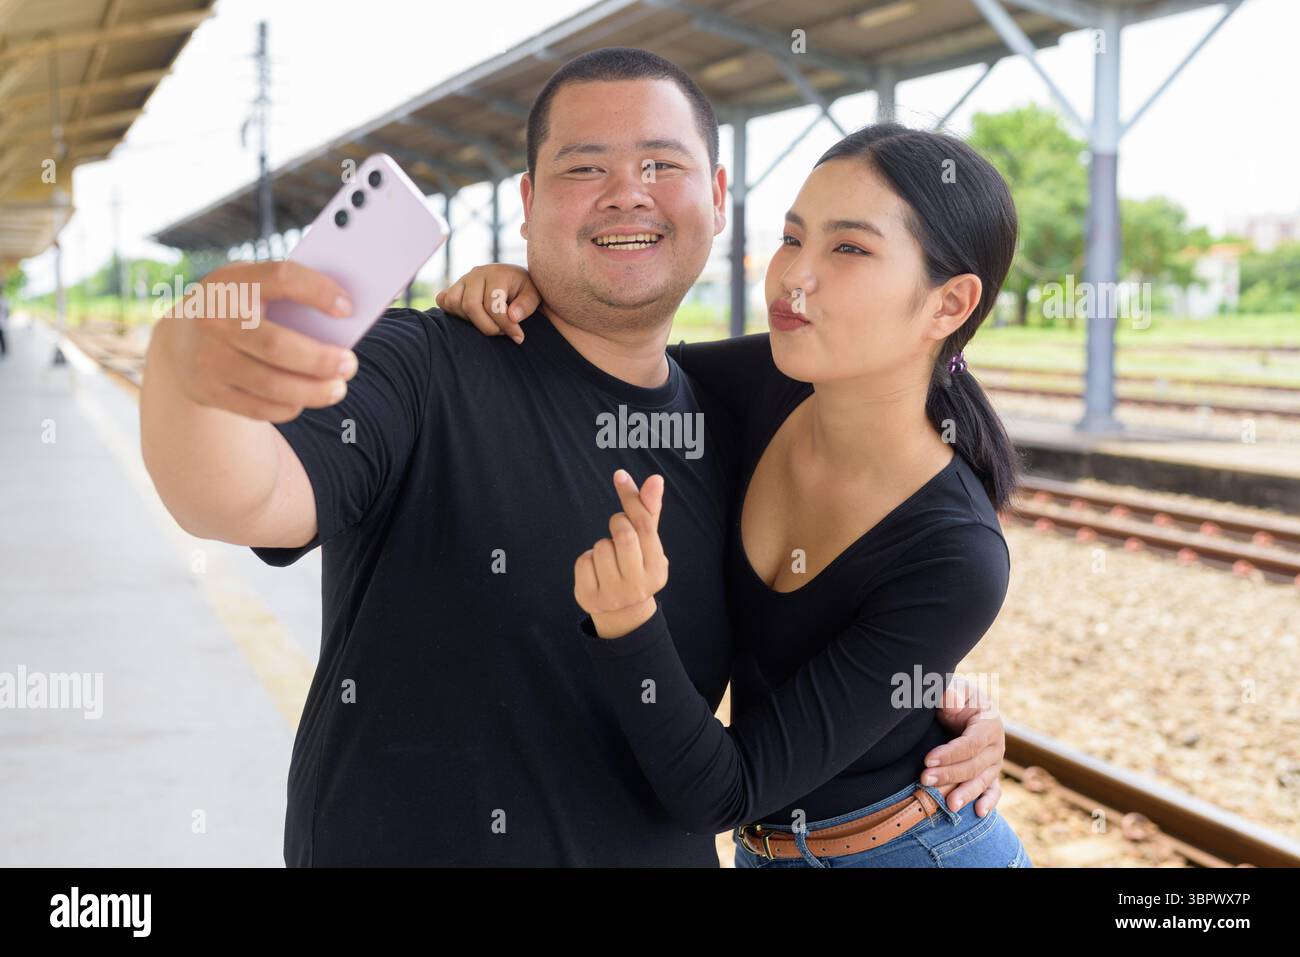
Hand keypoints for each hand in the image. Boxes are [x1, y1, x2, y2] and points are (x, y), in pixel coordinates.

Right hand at [151, 260, 358, 422]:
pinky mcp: (209, 392)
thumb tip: (344, 319)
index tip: (348, 308)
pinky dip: (290, 407)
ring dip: (313, 391)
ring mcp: (208, 359)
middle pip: (277, 345)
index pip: (280, 278)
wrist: (178, 340)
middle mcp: (215, 320)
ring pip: (271, 384)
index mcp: (232, 282)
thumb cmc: (237, 309)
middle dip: (320, 360)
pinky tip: (305, 399)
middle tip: (350, 365)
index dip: (317, 291)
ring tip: (338, 388)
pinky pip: (260, 408)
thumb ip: (288, 295)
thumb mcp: (251, 287)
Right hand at [435, 263, 540, 343]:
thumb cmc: (525, 290)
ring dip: (470, 320)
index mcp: (497, 273)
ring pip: (454, 303)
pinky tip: (472, 318)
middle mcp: (477, 273)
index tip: (518, 336)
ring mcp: (463, 280)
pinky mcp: (454, 288)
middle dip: (487, 326)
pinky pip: (443, 301)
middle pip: (470, 305)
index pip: (493, 304)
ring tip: (489, 323)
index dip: (505, 325)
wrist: (515, 281)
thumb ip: (527, 305)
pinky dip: (453, 313)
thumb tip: (513, 316)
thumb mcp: (534, 295)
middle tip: (502, 332)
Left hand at [574, 470, 669, 637]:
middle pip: (623, 535)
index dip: (631, 498)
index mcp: (657, 568)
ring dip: (602, 544)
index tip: (619, 475)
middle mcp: (639, 585)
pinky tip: (596, 570)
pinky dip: (587, 558)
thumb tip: (655, 479)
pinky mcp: (591, 598)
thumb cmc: (636, 565)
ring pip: (601, 547)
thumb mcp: (647, 543)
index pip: (644, 525)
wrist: (622, 611)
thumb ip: (649, 512)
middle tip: (618, 529)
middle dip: (617, 523)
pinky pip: (583, 561)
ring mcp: (614, 594)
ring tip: (609, 558)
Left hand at [923, 675, 1005, 815]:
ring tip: (949, 806)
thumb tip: (948, 697)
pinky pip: (993, 790)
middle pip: (974, 765)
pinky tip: (978, 812)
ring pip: (982, 781)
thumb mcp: (952, 689)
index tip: (927, 760)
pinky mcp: (991, 773)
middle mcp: (996, 744)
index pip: (970, 744)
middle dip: (949, 775)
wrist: (962, 704)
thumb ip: (949, 694)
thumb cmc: (954, 696)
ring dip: (965, 794)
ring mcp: (995, 761)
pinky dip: (989, 802)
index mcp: (988, 722)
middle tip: (924, 780)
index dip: (950, 754)